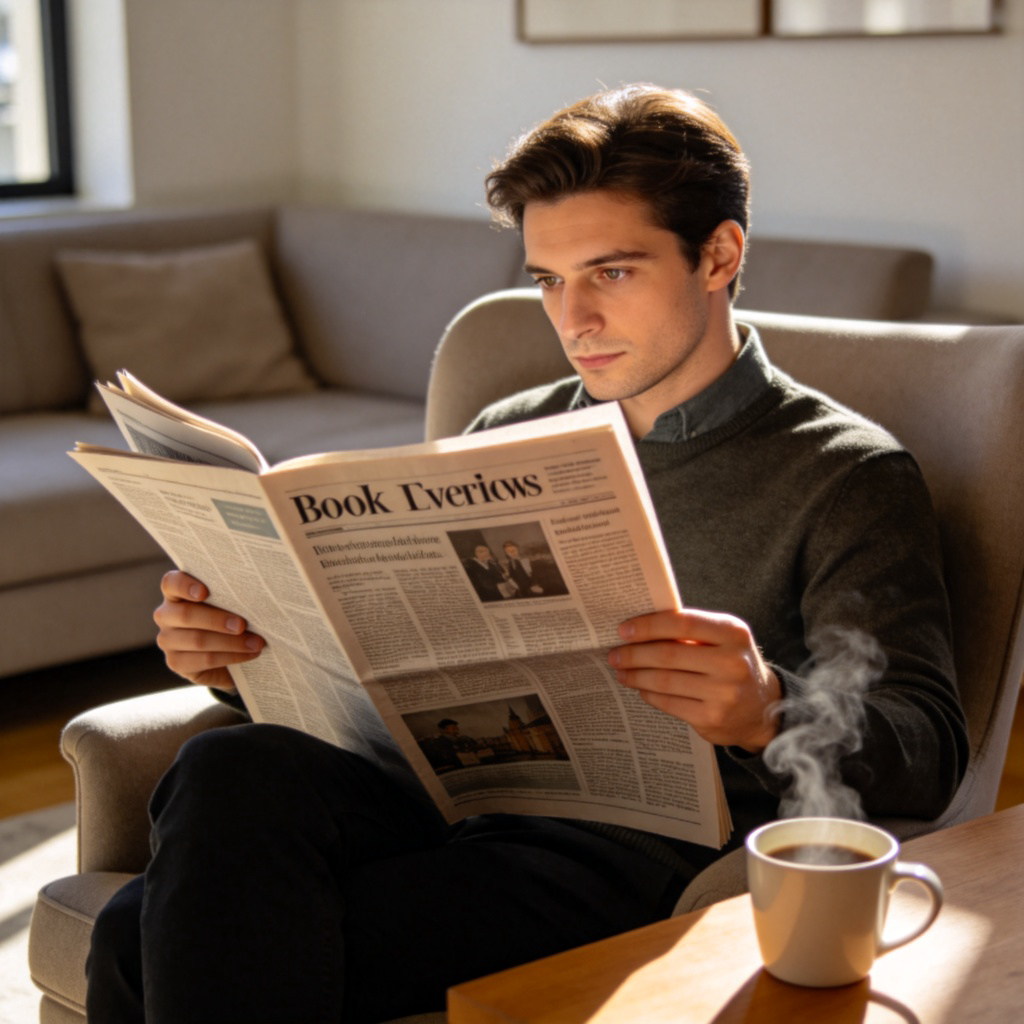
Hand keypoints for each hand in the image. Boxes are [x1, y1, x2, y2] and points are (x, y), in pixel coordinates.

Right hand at [154, 570, 264, 691]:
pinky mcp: (176, 662)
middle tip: (242, 625)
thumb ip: (229, 597)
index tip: (204, 592)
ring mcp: (167, 640)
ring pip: (198, 640)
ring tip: (255, 643)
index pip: (171, 583)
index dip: (185, 586)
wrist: (226, 657)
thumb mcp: (227, 604)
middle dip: (217, 620)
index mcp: (176, 593)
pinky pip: (204, 660)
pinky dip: (230, 656)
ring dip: (231, 642)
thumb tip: (252, 593)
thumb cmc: (229, 619)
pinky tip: (249, 654)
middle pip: (186, 615)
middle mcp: (166, 615)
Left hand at [608, 609, 780, 751]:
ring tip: (621, 670)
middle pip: (669, 654)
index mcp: (733, 633)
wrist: (764, 707)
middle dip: (634, 653)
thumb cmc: (733, 663)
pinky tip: (639, 687)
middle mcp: (731, 662)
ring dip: (636, 675)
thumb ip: (691, 630)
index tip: (624, 630)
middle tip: (614, 654)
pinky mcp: (711, 718)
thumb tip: (639, 627)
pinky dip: (648, 693)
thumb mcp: (724, 639)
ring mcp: (723, 693)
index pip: (682, 622)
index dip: (648, 625)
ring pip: (665, 680)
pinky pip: (669, 702)